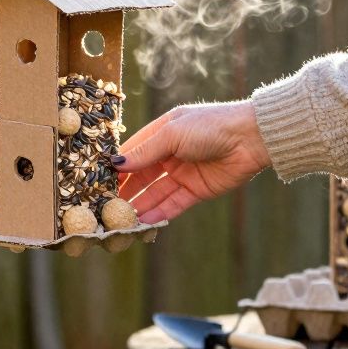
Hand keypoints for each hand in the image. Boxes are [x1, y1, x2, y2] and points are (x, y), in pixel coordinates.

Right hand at [114, 100, 271, 223]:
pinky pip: (172, 204)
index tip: (96, 183)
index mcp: (161, 134)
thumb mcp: (172, 134)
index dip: (116, 168)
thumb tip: (115, 164)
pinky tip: (143, 222)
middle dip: (124, 192)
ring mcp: (182, 174)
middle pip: (141, 177)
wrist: (251, 138)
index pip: (132, 153)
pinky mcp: (196, 191)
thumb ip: (144, 152)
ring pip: (154, 194)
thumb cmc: (210, 126)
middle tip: (105, 207)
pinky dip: (158, 213)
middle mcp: (169, 154)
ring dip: (139, 206)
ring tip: (121, 219)